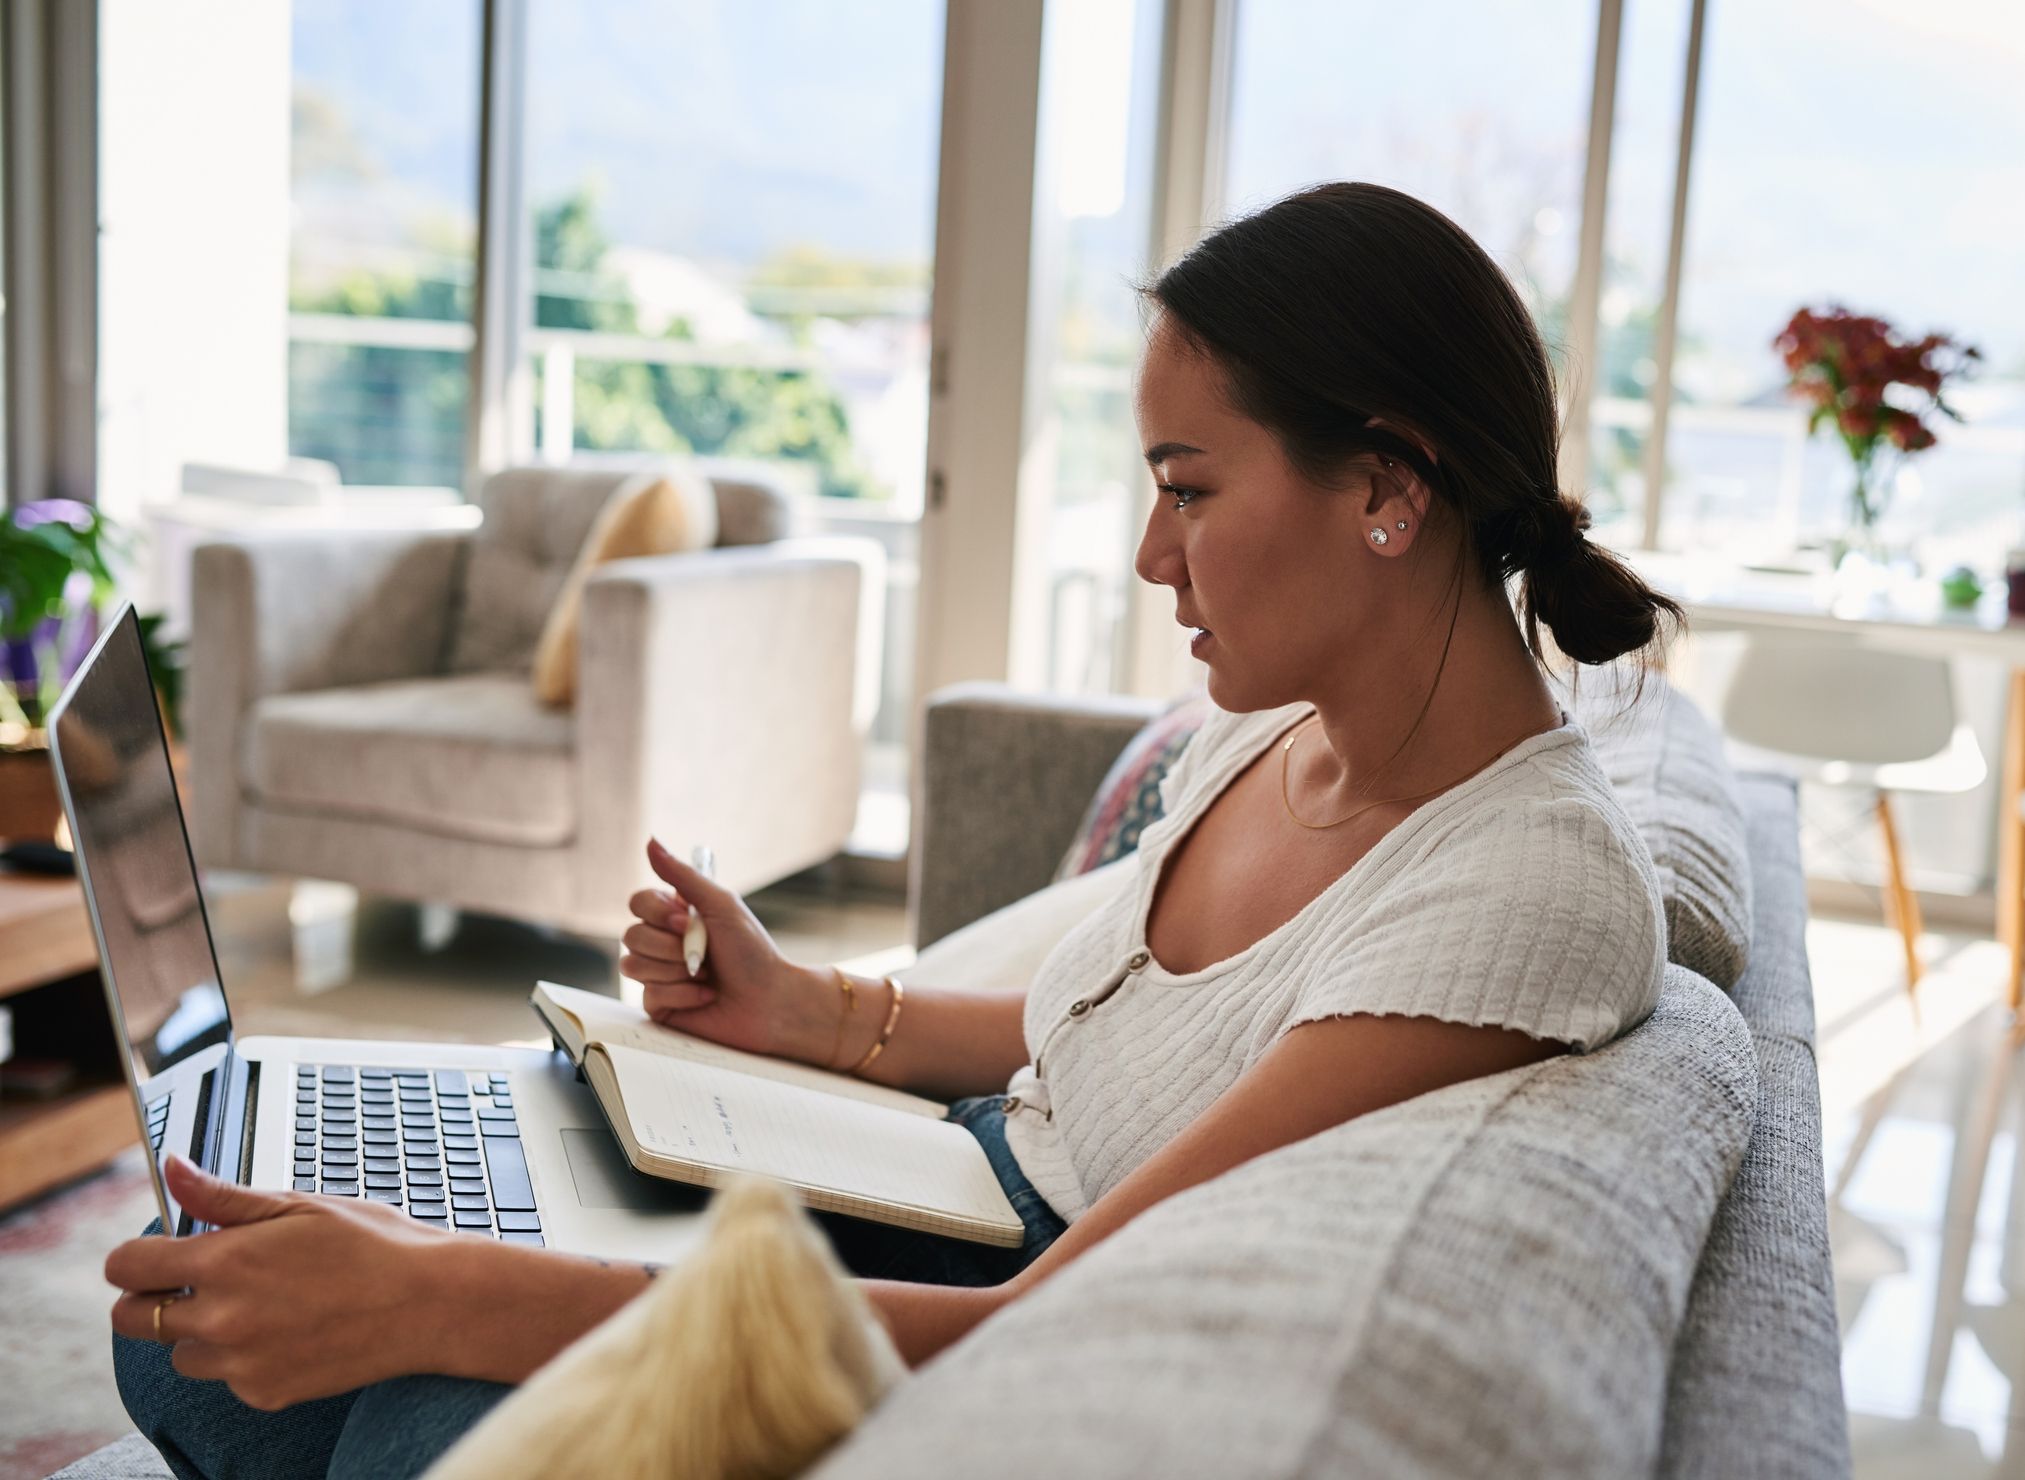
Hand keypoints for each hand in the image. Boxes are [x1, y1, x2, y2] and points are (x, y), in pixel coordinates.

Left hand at [106, 1155, 476, 1409]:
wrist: (430, 1303)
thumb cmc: (373, 1245)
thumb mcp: (299, 1206)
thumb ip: (223, 1197)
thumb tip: (173, 1168)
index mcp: (225, 1262)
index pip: (126, 1267)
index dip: (134, 1256)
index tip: (157, 1253)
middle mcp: (221, 1319)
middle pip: (131, 1319)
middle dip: (151, 1298)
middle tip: (197, 1281)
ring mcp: (240, 1363)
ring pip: (180, 1352)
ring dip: (201, 1332)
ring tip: (261, 1305)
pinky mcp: (263, 1393)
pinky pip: (226, 1378)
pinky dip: (244, 1359)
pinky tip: (291, 1330)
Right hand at [619, 838, 837, 1064]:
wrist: (771, 1000)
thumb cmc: (752, 952)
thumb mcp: (721, 906)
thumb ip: (683, 875)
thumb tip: (650, 841)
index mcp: (675, 916)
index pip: (638, 903)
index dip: (657, 913)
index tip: (686, 922)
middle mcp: (662, 943)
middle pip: (630, 935)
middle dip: (670, 946)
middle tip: (703, 954)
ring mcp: (659, 975)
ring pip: (633, 964)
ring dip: (676, 970)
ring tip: (706, 975)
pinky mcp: (660, 1005)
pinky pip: (650, 994)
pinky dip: (683, 994)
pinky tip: (706, 996)